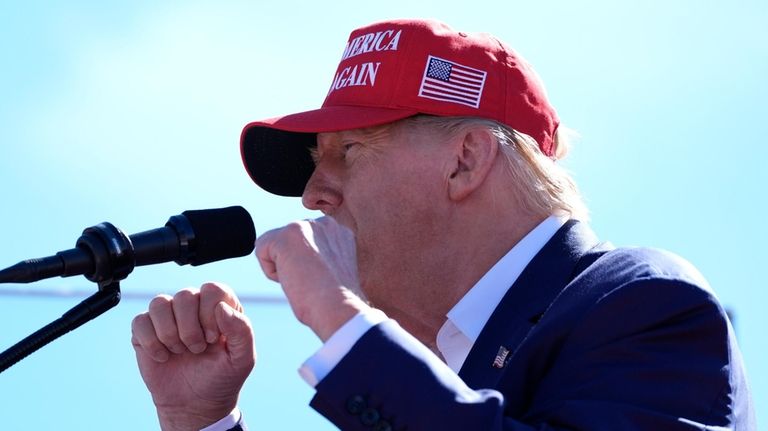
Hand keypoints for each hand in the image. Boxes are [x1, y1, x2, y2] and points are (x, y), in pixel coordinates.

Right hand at [131, 282, 254, 430]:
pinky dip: (151, 343)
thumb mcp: (243, 359)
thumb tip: (222, 307)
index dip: (210, 314)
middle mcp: (194, 306)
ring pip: (159, 303)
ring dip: (169, 334)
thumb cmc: (222, 378)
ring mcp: (168, 316)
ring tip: (179, 351)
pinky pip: (140, 321)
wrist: (195, 405)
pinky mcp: (145, 331)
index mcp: (220, 306)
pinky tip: (163, 357)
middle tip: (197, 349)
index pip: (212, 289)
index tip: (212, 339)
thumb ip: (242, 330)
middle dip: (190, 329)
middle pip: (184, 295)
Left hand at [255, 217, 369, 340]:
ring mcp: (306, 226)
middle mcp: (324, 223)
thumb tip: (296, 261)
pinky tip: (293, 279)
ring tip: (304, 281)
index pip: (305, 244)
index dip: (306, 267)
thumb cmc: (336, 302)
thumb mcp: (333, 271)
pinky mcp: (288, 234)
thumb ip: (319, 257)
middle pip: (288, 242)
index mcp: (338, 232)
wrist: (339, 308)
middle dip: (293, 263)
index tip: (321, 281)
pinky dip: (270, 272)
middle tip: (312, 282)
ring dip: (283, 268)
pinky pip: (261, 250)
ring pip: (273, 245)